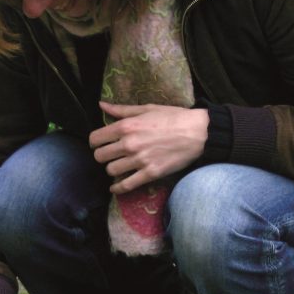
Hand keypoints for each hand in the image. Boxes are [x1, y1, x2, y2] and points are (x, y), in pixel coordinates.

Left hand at [90, 102, 208, 193]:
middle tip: (109, 156)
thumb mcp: (146, 108)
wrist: (198, 132)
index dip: (95, 142)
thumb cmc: (173, 117)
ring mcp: (139, 160)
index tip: (99, 144)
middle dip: (102, 156)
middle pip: (100, 156)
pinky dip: (118, 188)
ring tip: (118, 166)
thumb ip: (121, 110)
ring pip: (111, 170)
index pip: (95, 139)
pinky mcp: (150, 173)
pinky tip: (115, 188)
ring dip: (112, 169)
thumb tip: (101, 105)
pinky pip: (126, 185)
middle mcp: (129, 144)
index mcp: (126, 126)